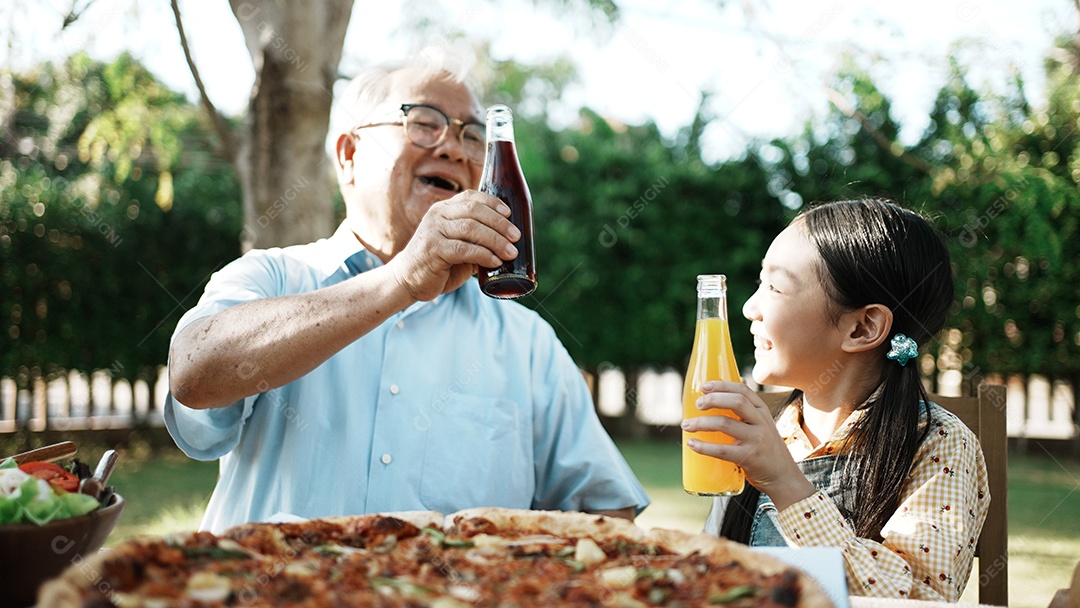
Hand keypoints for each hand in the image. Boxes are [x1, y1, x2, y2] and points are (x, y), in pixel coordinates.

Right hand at [389, 190, 519, 300]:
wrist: (408, 280)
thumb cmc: (438, 262)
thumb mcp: (458, 246)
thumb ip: (477, 240)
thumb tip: (508, 243)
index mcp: (444, 209)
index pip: (471, 197)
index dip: (492, 203)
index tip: (509, 213)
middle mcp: (437, 215)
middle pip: (474, 211)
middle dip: (499, 223)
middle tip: (516, 236)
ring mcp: (433, 231)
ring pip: (470, 229)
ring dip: (495, 240)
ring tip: (511, 252)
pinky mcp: (432, 250)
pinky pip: (462, 249)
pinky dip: (482, 255)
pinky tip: (495, 261)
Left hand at [680, 382, 814, 510]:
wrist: (784, 477)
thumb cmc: (767, 450)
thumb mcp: (762, 426)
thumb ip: (746, 415)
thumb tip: (717, 400)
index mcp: (762, 411)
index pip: (743, 390)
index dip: (722, 385)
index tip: (704, 386)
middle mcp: (761, 422)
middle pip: (736, 402)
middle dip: (713, 399)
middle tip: (697, 405)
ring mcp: (756, 440)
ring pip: (725, 424)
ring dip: (701, 423)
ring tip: (687, 425)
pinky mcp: (749, 458)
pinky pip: (722, 450)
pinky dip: (703, 447)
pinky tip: (692, 444)